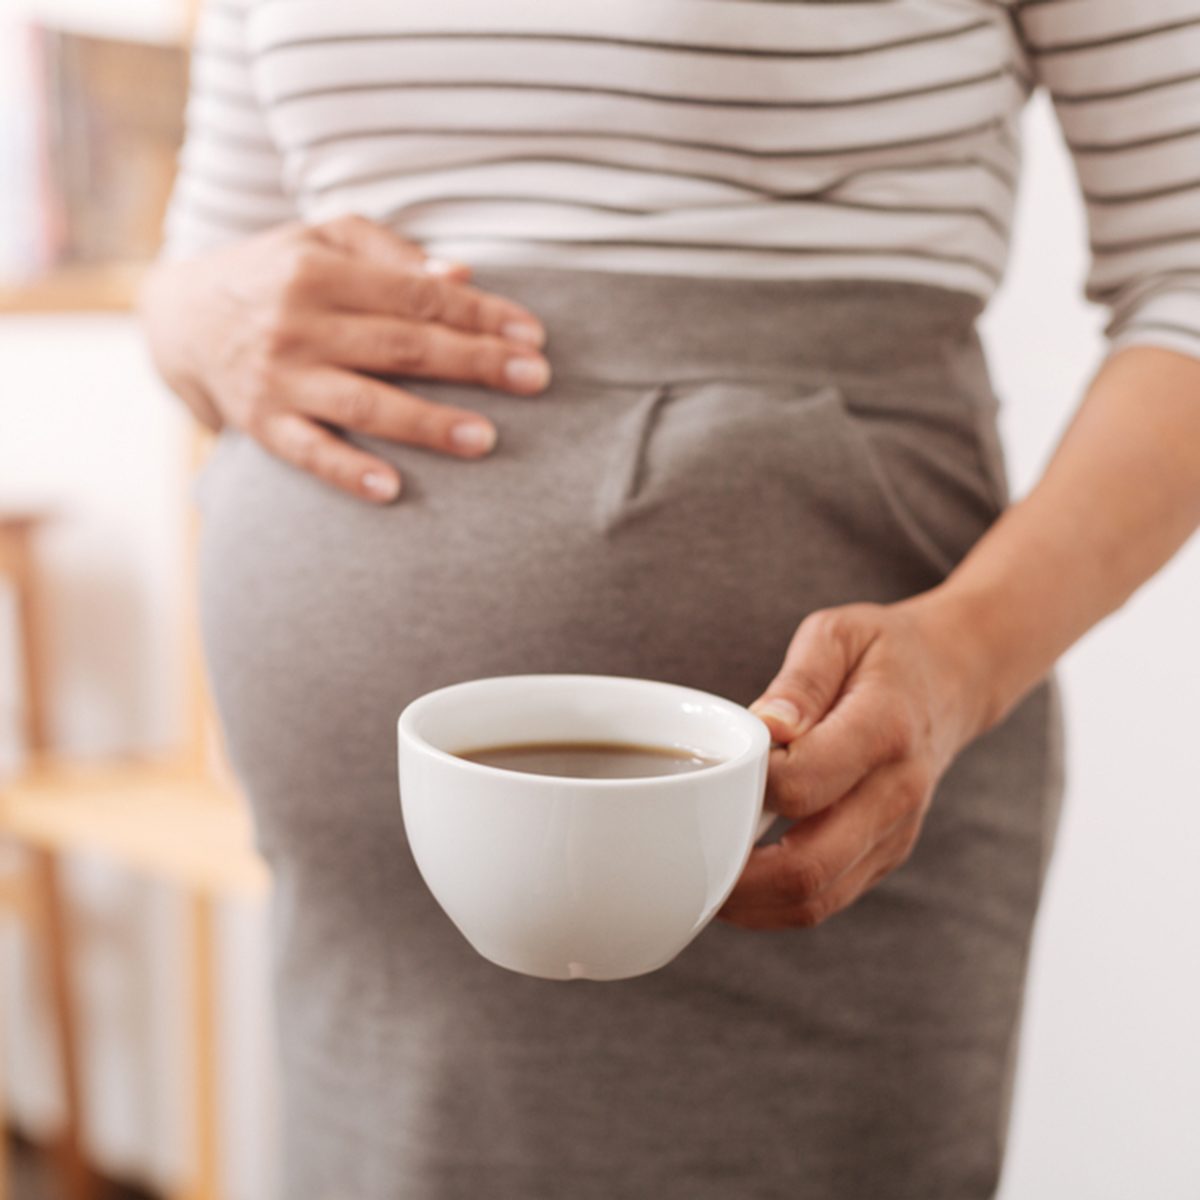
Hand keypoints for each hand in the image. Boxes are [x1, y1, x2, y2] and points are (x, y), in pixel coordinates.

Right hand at [139, 214, 550, 502]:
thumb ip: (390, 254)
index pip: (417, 296)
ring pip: (364, 404)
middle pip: (402, 348)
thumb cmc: (273, 273)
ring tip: (486, 439)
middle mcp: (298, 323)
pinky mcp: (261, 424)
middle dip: (475, 364)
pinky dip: (348, 472)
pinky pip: (309, 453)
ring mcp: (278, 378)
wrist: (181, 318)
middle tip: (536, 380)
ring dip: (427, 424)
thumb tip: (461, 276)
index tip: (532, 335)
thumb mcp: (322, 240)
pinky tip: (392, 490)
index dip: (479, 315)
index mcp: (320, 271)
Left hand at [720, 595, 990, 929]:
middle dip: (734, 874)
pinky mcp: (885, 856)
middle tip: (682, 854)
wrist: (954, 678)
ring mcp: (894, 834)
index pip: (805, 783)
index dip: (749, 787)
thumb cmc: (882, 652)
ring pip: (816, 899)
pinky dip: (771, 905)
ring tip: (697, 876)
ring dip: (748, 902)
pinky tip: (733, 880)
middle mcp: (896, 793)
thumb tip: (766, 727)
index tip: (715, 770)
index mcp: (883, 729)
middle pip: (809, 865)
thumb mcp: (839, 635)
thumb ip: (800, 680)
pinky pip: (825, 900)